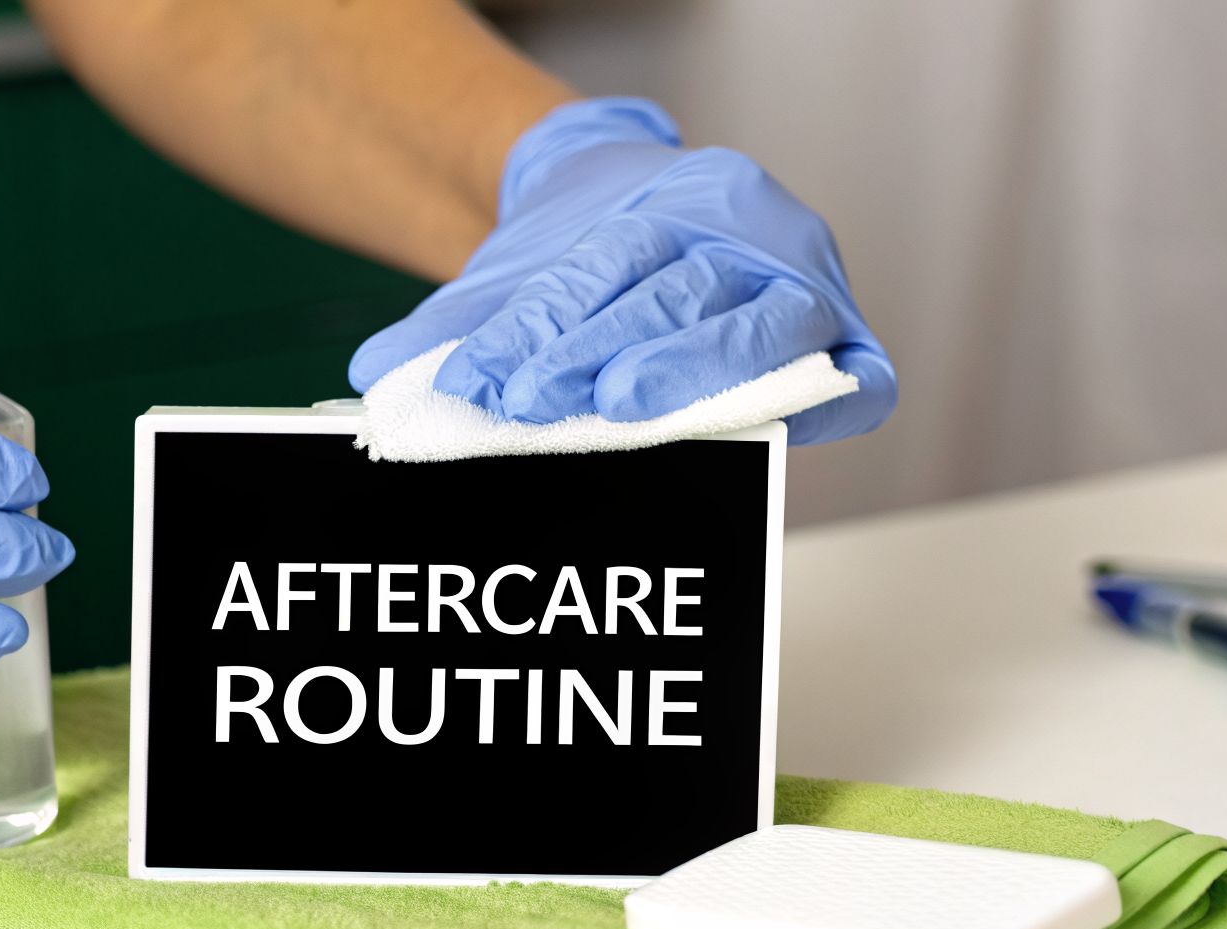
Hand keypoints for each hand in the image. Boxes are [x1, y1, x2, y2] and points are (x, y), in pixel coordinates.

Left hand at [350, 97, 895, 444]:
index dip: (544, 324)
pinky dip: (824, 406)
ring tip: (618, 407)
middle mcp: (746, 233)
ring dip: (687, 372)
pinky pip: (855, 381)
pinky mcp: (847, 348)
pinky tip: (788, 430)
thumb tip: (371, 373)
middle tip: (535, 398)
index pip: (606, 264)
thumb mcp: (523, 277)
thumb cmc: (603, 256)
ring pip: (759, 326)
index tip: (484, 378)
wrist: (668, 211)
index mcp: (673, 200)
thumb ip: (457, 325)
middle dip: (601, 347)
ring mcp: (803, 287)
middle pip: (676, 290)